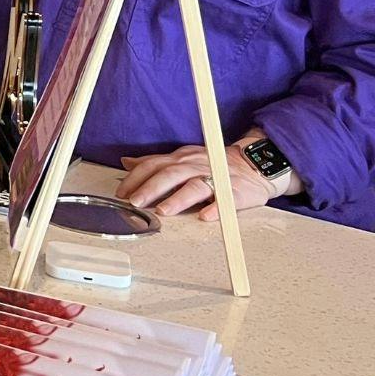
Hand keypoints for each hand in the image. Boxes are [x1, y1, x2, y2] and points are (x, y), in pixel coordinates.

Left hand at [117, 134, 295, 220]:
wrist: (254, 165)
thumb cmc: (211, 164)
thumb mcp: (181, 158)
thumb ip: (155, 162)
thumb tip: (126, 162)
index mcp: (180, 159)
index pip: (154, 165)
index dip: (136, 178)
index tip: (121, 193)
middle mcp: (196, 166)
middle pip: (171, 174)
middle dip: (151, 188)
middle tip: (135, 202)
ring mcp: (216, 178)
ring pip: (195, 186)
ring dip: (178, 199)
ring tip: (163, 211)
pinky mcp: (237, 192)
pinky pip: (226, 200)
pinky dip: (216, 207)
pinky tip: (206, 216)